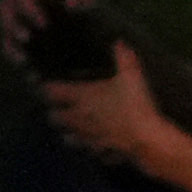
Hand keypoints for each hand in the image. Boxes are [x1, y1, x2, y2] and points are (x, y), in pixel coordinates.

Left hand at [20, 37, 162, 177]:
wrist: (147, 139)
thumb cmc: (135, 104)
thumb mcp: (131, 76)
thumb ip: (124, 58)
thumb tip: (119, 40)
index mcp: (83, 97)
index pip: (53, 92)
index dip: (46, 88)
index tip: (44, 86)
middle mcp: (80, 118)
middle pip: (56, 117)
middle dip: (54, 113)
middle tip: (56, 108)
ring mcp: (89, 137)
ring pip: (69, 137)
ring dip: (68, 132)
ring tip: (70, 129)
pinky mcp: (101, 151)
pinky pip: (90, 151)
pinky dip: (90, 148)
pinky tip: (95, 146)